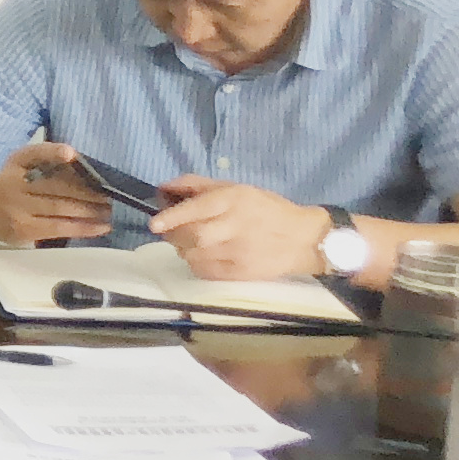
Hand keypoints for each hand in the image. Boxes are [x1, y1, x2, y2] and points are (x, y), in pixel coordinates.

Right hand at [0, 141, 114, 246]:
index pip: (33, 154)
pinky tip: (102, 227)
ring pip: (60, 209)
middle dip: (87, 191)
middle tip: (111, 193)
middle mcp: (14, 185)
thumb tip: (86, 165)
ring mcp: (18, 209)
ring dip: (90, 210)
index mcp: (16, 163)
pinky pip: (59, 229)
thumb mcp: (22, 165)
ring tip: (110, 209)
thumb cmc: (14, 183)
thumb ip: (47, 162)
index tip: (70, 153)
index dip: (51, 153)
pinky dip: (83, 228)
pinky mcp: (25, 230)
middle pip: (55, 187)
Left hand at [155, 177, 341, 282]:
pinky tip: (203, 256)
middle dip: (174, 234)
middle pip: (192, 234)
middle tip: (170, 231)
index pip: (198, 208)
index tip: (155, 223)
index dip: (173, 216)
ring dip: (183, 249)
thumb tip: (163, 187)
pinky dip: (195, 263)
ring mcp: (237, 252)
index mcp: (234, 200)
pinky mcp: (239, 273)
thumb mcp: (237, 188)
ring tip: (190, 242)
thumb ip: (198, 185)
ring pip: (194, 254)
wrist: (303, 239)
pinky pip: (204, 271)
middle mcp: (235, 226)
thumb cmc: (267, 209)